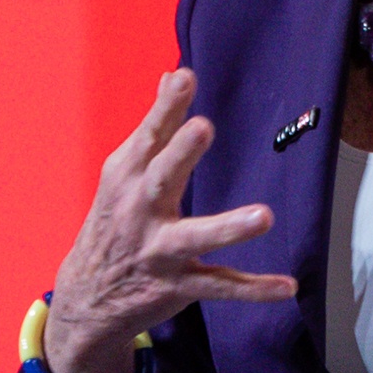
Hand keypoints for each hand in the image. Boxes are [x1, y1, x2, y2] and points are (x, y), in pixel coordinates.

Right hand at [44, 71, 296, 372]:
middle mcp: (140, 211)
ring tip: (263, 216)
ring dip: (228, 227)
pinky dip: (254, 288)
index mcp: (127, 177)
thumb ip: (155, 126)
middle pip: (161, 179)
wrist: (86, 297)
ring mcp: (159, 250)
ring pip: (194, 237)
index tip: (185, 78)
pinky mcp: (178, 285)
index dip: (167, 107)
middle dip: (180, 154)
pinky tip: (287, 286)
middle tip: (203, 128)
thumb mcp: (123, 173)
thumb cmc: (113, 223)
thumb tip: (172, 75)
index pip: (149, 136)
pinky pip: (220, 285)